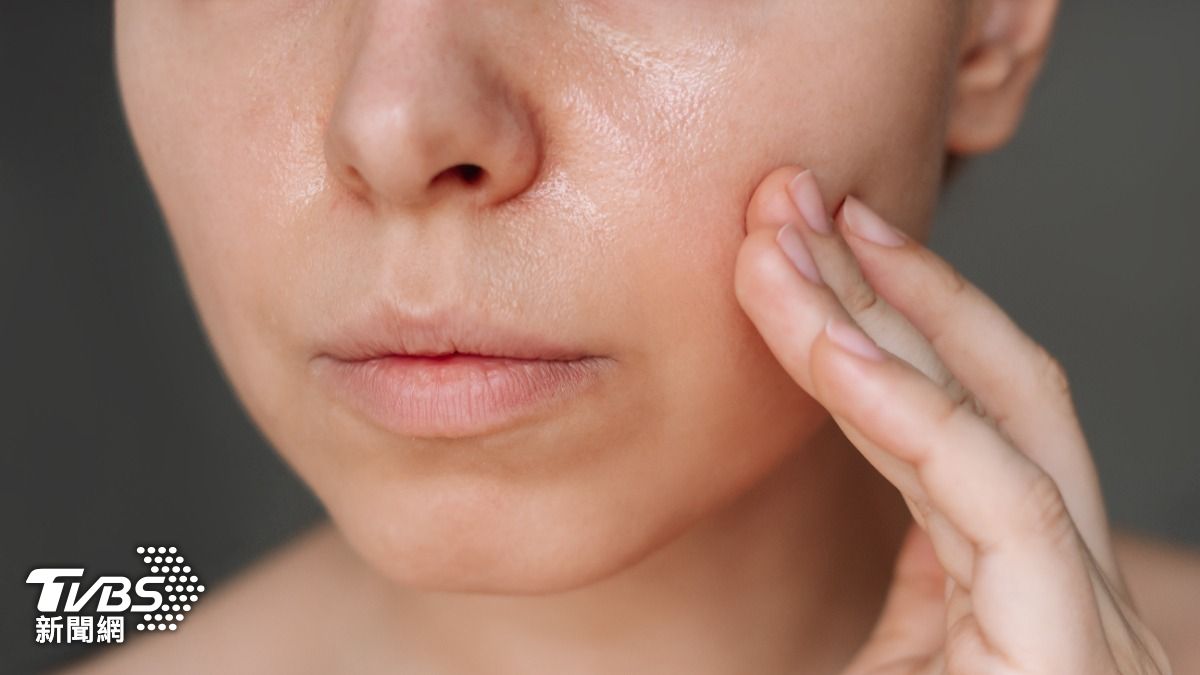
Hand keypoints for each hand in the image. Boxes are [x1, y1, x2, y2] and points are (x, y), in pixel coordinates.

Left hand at [734, 166, 1172, 673]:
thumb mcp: (908, 661)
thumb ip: (916, 586)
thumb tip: (903, 518)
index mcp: (1038, 578)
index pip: (975, 415)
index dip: (897, 319)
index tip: (817, 246)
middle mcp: (1073, 579)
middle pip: (991, 389)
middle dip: (885, 285)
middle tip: (793, 201)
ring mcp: (1090, 612)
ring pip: (992, 417)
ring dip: (875, 318)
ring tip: (783, 245)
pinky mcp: (1075, 647)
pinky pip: (1001, 499)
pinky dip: (910, 413)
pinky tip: (833, 347)